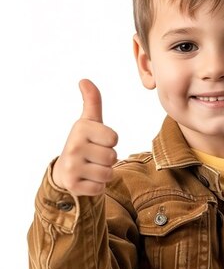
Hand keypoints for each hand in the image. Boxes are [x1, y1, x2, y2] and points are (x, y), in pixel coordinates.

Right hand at [52, 79, 117, 195]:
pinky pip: (100, 188)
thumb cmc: (84, 143)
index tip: (98, 142)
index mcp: (81, 129)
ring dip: (104, 173)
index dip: (110, 142)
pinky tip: (87, 179)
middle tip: (94, 157)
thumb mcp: (89, 121)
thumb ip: (92, 101)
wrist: (64, 170)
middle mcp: (74, 147)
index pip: (114, 139)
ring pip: (108, 173)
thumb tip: (84, 80)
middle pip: (112, 157)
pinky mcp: (73, 185)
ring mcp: (72, 167)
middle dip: (107, 159)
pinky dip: (97, 186)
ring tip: (91, 168)